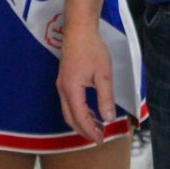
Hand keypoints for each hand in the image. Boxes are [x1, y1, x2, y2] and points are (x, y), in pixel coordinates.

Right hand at [56, 27, 115, 143]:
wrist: (79, 29)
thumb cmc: (92, 50)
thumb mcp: (103, 75)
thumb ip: (105, 98)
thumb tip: (108, 118)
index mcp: (71, 90)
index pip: (80, 117)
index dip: (90, 131)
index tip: (101, 139)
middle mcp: (63, 89)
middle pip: (70, 117)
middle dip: (83, 130)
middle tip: (98, 137)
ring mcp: (61, 84)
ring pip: (67, 110)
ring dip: (80, 121)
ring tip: (96, 126)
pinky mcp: (64, 79)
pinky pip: (68, 102)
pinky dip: (78, 111)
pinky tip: (90, 110)